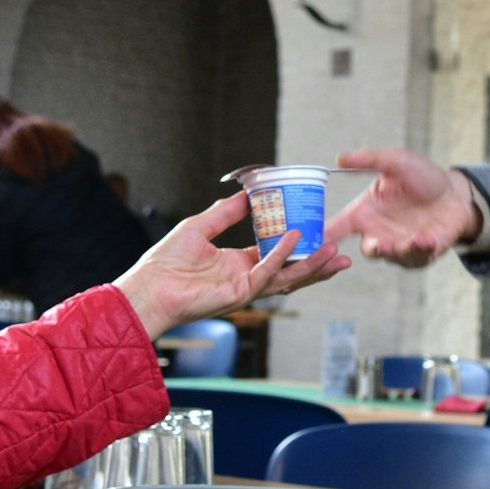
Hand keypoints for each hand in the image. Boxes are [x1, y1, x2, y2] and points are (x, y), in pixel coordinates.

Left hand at [114, 192, 349, 338]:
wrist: (149, 286)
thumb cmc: (166, 261)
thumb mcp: (200, 225)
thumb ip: (225, 213)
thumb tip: (247, 195)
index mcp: (237, 265)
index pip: (274, 255)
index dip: (295, 244)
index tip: (314, 230)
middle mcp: (245, 278)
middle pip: (289, 271)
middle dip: (316, 264)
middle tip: (340, 252)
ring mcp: (245, 288)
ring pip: (287, 277)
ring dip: (311, 265)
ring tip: (334, 252)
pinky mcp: (239, 293)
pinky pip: (266, 273)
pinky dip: (282, 256)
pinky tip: (296, 239)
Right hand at [324, 148, 478, 268]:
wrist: (455, 193)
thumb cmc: (421, 177)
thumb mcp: (396, 162)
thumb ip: (369, 160)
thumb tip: (339, 158)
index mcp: (366, 212)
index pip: (339, 227)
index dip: (324, 236)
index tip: (314, 242)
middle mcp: (379, 232)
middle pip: (368, 249)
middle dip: (372, 249)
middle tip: (377, 245)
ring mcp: (400, 245)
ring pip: (394, 256)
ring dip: (400, 250)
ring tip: (410, 239)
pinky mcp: (422, 253)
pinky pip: (417, 257)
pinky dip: (420, 250)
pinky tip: (426, 239)